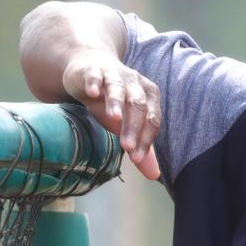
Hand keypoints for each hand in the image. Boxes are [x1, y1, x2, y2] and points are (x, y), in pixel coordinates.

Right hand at [62, 52, 160, 179]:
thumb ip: (141, 146)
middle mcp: (135, 83)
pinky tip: (92, 93)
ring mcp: (115, 74)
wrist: (91, 70)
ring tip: (114, 118)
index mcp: (149, 96)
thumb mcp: (126, 124)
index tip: (136, 159)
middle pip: (138, 105)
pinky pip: (95, 75)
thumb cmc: (113, 101)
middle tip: (126, 147)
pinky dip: (94, 83)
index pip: (152, 120)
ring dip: (117, 102)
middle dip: (133, 127)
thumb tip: (154, 175)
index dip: (145, 139)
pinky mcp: (93, 70)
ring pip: (118, 88)